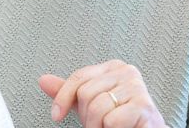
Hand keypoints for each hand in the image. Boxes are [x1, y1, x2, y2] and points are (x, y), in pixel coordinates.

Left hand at [39, 60, 165, 127]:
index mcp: (114, 67)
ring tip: (110, 127)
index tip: (56, 116)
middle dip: (87, 116)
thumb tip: (43, 80)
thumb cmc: (120, 121)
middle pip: (86, 93)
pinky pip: (112, 120)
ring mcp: (138, 87)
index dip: (63, 98)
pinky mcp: (144, 106)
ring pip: (97, 108)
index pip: (79, 77)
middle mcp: (127, 72)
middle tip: (100, 124)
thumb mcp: (89, 104)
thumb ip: (70, 92)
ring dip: (98, 126)